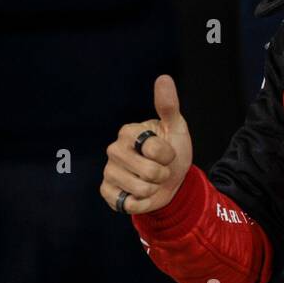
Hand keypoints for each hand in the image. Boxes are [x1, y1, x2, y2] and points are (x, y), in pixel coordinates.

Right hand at [100, 74, 192, 215]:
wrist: (171, 181)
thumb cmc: (172, 152)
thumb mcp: (176, 128)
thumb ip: (169, 106)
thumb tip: (163, 78)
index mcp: (128, 132)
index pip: (156, 150)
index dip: (169, 156)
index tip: (167, 153)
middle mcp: (114, 150)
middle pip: (149, 172)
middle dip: (162, 175)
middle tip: (159, 170)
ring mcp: (109, 171)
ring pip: (141, 190)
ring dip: (154, 190)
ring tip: (151, 181)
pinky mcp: (107, 192)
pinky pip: (129, 204)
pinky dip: (142, 203)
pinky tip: (140, 194)